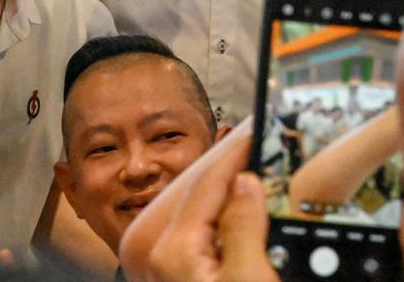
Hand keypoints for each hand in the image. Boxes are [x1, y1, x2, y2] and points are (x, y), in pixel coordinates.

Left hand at [124, 120, 276, 281]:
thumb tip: (244, 183)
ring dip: (214, 194)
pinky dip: (208, 220)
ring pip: (186, 212)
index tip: (251, 135)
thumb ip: (244, 227)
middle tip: (247, 150)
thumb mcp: (250, 278)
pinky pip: (185, 235)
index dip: (232, 154)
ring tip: (243, 179)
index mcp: (171, 250)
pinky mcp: (166, 278)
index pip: (205, 183)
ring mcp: (155, 269)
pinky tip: (228, 218)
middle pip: (189, 193)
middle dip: (220, 170)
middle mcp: (153, 256)